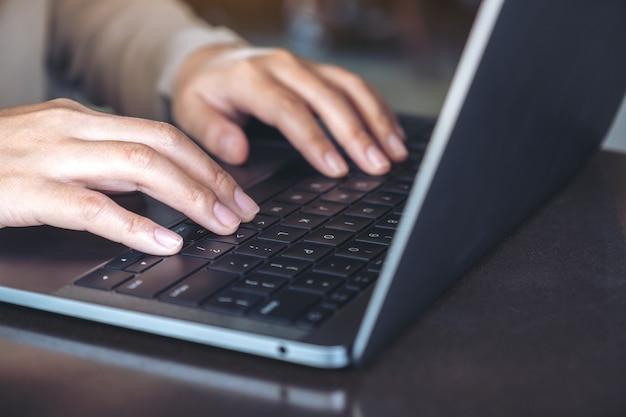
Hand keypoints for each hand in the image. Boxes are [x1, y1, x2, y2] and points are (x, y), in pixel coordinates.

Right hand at [0, 99, 258, 254]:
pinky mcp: (27, 190)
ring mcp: (49, 157)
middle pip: (162, 146)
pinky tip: (165, 240)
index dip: (206, 163)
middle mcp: (72, 130)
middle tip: (243, 210)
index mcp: (83, 122)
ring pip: (138, 166)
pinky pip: (93, 207)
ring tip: (221, 223)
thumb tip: (158, 186)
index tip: (236, 191)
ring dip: (190, 197)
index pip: (162, 134)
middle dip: (211, 179)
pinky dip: (136, 225)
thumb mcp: (57, 152)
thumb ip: (104, 165)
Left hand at [171, 45, 407, 176]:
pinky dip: (377, 108)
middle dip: (358, 134)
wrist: (211, 60)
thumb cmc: (204, 92)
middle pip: (329, 98)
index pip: (290, 111)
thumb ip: (213, 132)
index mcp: (251, 78)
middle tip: (378, 166)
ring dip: (376, 120)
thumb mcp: (192, 112)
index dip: (316, 141)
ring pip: (350, 88)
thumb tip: (239, 152)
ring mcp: (305, 66)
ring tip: (395, 152)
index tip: (337, 169)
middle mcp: (284, 66)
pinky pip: (354, 85)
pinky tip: (391, 132)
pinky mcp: (319, 70)